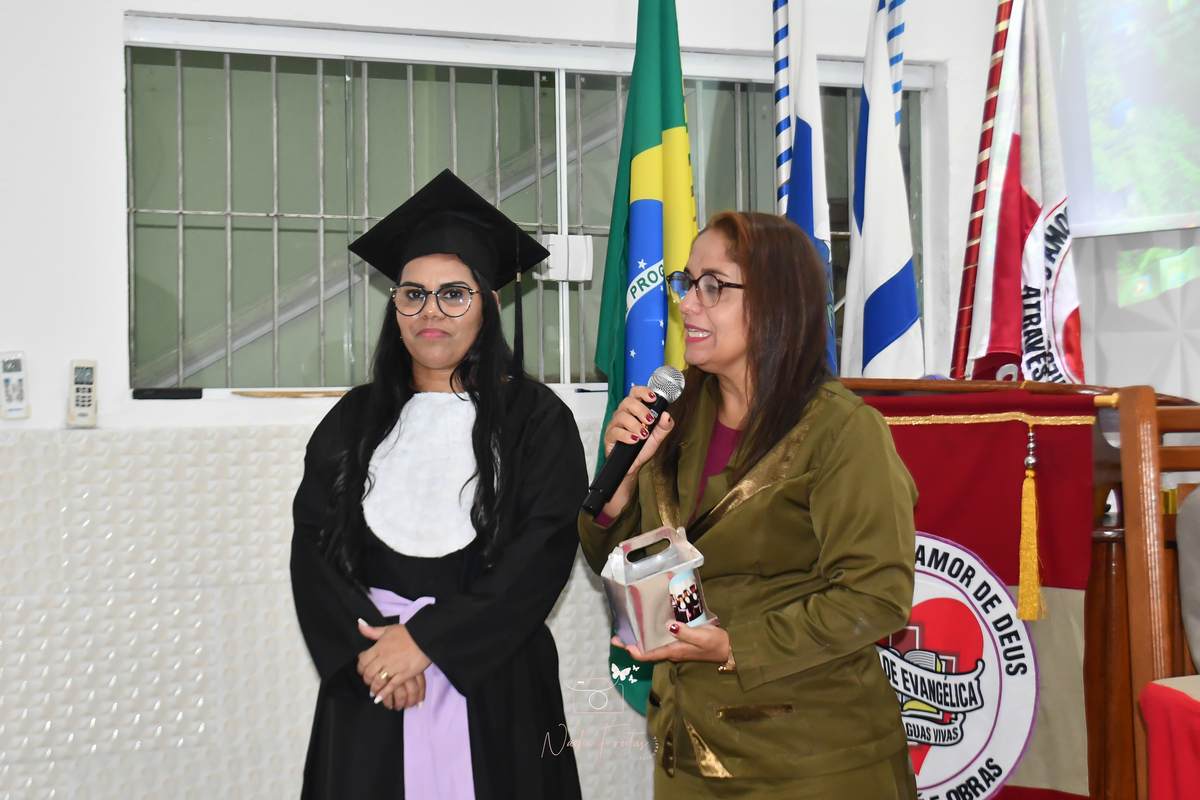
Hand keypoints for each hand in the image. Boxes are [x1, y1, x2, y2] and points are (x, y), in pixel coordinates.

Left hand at [357, 619, 432, 708]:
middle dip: (366, 679)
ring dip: (374, 688)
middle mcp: (384, 658)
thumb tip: (359, 624)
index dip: (360, 669)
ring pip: (378, 681)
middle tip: (368, 682)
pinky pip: (391, 686)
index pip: (363, 661)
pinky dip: (384, 693)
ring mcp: (393, 667)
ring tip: (374, 690)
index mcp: (378, 647)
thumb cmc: (407, 632)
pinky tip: (380, 698)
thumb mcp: (388, 629)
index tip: (362, 671)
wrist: (425, 637)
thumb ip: (372, 631)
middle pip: (369, 673)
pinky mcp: (403, 674)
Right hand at [599, 385, 674, 517]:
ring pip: (621, 416)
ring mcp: (615, 425)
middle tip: (650, 421)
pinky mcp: (609, 436)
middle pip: (627, 402)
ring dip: (635, 425)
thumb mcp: (657, 438)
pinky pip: (615, 431)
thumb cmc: (641, 449)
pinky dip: (626, 435)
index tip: (652, 397)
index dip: (643, 392)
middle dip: (641, 410)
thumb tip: (667, 416)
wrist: (632, 466)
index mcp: (634, 410)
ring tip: (643, 435)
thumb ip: (664, 427)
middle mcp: (623, 414)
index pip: (635, 393)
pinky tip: (634, 441)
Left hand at [612, 619, 730, 664]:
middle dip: (631, 645)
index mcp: (674, 651)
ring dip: (639, 639)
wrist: (729, 650)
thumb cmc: (715, 643)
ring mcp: (675, 647)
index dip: (635, 651)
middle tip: (616, 637)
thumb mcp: (701, 637)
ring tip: (626, 630)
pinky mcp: (679, 642)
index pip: (649, 655)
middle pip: (646, 650)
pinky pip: (660, 640)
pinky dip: (650, 635)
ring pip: (652, 645)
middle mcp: (671, 651)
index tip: (624, 645)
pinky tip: (647, 627)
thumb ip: (685, 632)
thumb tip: (668, 626)